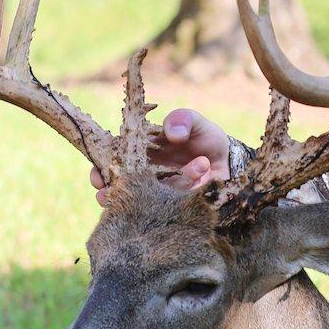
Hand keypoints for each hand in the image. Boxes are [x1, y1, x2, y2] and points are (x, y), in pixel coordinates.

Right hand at [89, 109, 230, 202]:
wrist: (230, 162)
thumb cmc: (204, 138)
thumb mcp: (196, 123)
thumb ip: (183, 120)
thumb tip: (172, 133)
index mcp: (140, 154)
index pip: (111, 162)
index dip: (100, 170)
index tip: (97, 177)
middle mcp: (145, 176)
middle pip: (119, 189)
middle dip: (110, 194)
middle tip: (107, 197)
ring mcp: (160, 195)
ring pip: (142, 203)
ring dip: (147, 197)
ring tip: (157, 190)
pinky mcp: (176, 208)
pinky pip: (170, 209)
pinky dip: (181, 195)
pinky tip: (199, 177)